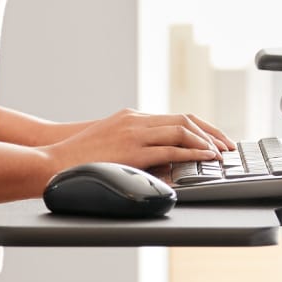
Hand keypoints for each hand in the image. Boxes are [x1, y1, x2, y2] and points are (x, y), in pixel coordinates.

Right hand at [41, 108, 232, 177]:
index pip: (176, 117)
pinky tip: (205, 158)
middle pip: (185, 120)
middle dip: (211, 132)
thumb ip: (136, 147)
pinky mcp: (132, 150)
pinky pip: (170, 148)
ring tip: (220, 154)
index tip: (217, 138)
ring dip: (206, 142)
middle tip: (228, 145)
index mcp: (132, 117)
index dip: (201, 127)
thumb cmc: (80, 158)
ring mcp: (134, 133)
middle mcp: (136, 120)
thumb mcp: (111, 144)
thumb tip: (163, 164)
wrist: (53, 160)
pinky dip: (193, 152)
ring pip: (182, 130)